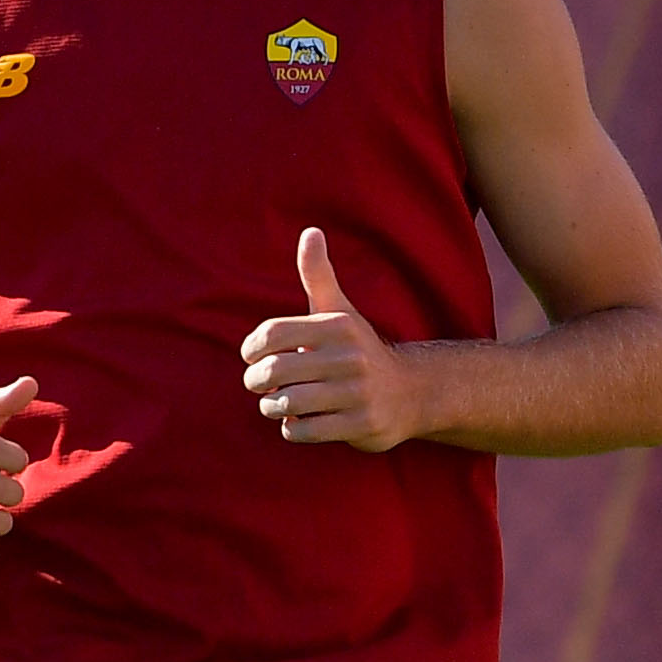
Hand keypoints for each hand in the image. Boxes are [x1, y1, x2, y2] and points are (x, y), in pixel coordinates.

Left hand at [239, 226, 423, 450]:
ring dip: (272, 407)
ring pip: (287, 403)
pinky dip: (292, 428)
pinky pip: (304, 430)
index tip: (250, 356)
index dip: (251, 348)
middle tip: (258, 384)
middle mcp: (349, 357)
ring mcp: (356, 393)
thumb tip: (310, 231)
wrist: (411, 393)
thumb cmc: (358, 350)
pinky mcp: (360, 424)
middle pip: (274, 371)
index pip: (271, 333)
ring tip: (275, 403)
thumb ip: (318, 275)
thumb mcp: (339, 311)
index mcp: (337, 326)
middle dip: (256, 380)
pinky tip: (298, 421)